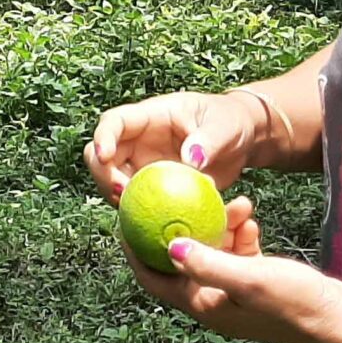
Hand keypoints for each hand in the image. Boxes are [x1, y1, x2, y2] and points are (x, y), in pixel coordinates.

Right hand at [83, 89, 261, 205]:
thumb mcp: (224, 126)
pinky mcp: (153, 188)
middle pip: (100, 154)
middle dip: (102, 174)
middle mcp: (138, 141)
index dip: (102, 137)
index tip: (104, 156)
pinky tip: (151, 225)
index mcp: (150, 117)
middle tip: (121, 193)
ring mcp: (143, 166)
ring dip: (116, 197)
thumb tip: (191, 160)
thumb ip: (209, 140)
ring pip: (112, 181)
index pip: (114, 122)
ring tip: (135, 212)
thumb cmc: (231, 122)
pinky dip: (136, 213)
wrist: (241, 139)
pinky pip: (136, 202)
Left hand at [123, 199, 341, 342]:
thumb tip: (170, 246)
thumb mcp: (249, 278)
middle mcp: (214, 302)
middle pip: (181, 262)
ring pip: (214, 253)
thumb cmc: (295, 303)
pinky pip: (238, 255)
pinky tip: (252, 218)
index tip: (125, 219)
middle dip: (181, 229)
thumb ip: (209, 262)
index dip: (135, 251)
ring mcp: (235, 295)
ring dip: (220, 228)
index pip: (154, 279)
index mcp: (204, 305)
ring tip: (238, 204)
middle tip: (178, 197)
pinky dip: (241, 237)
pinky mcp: (256, 286)